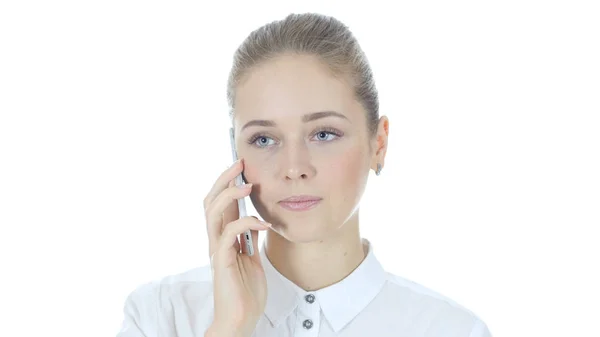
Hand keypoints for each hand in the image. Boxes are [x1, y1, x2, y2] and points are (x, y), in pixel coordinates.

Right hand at [203, 158, 270, 336]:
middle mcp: (215, 241)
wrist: (241, 319)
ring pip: (213, 213)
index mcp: (222, 238)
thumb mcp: (252, 258)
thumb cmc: (246, 291)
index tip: (241, 166)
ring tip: (248, 185)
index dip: (226, 182)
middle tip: (239, 164)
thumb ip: (250, 239)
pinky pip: (229, 235)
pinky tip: (262, 223)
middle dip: (224, 179)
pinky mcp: (222, 262)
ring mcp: (216, 251)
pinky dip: (246, 223)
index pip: (219, 203)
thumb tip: (257, 220)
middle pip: (210, 201)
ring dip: (230, 195)